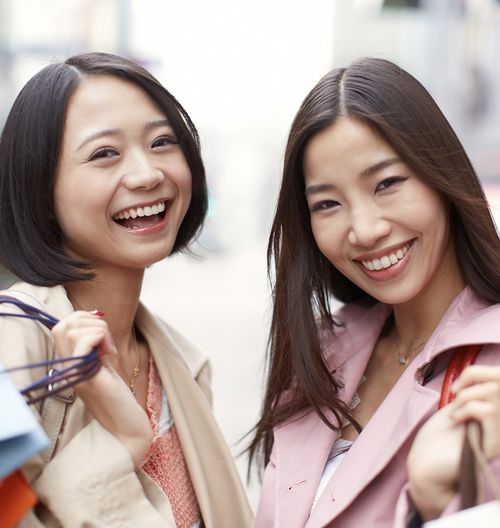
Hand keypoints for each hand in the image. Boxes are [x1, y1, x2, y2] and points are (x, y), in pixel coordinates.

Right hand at [52, 312, 152, 466]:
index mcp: (70, 365)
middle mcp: (67, 369)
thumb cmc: (118, 399)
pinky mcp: (89, 378)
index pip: (62, 326)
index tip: (103, 334)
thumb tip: (97, 318)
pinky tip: (111, 355)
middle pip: (64, 324)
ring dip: (100, 332)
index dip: (84, 319)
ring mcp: (76, 374)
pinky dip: (101, 339)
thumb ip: (95, 346)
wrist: (127, 430)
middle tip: (107, 342)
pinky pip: (85, 344)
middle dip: (91, 322)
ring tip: (110, 350)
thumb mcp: (104, 366)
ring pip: (74, 330)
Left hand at [408, 364, 499, 519]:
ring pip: (492, 392)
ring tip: (456, 411)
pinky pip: (486, 411)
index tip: (458, 386)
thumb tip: (482, 371)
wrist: (426, 461)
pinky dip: (466, 408)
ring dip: (466, 396)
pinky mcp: (494, 444)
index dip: (478, 372)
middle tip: (455, 394)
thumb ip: (476, 389)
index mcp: (497, 411)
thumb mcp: (460, 404)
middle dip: (473, 378)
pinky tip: (456, 419)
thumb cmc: (440, 433)